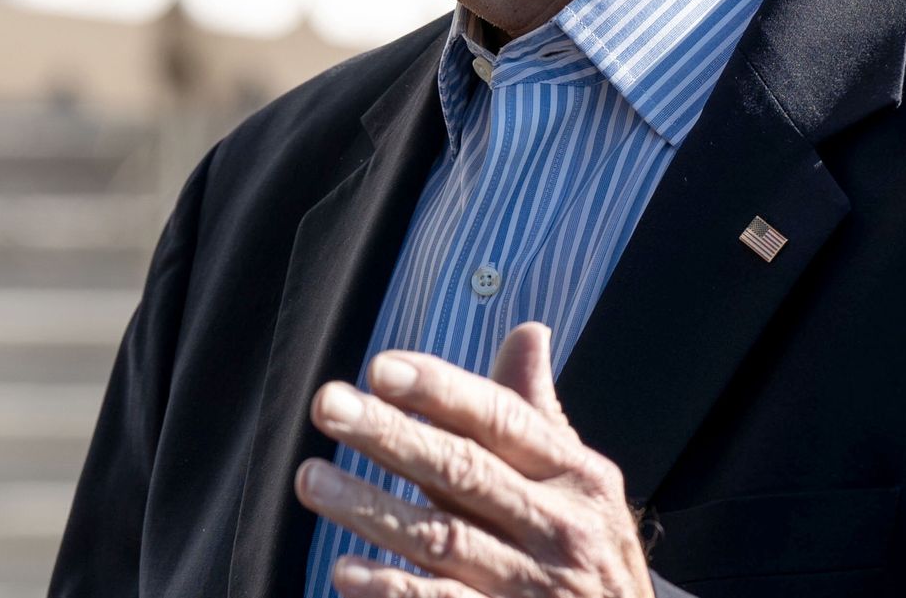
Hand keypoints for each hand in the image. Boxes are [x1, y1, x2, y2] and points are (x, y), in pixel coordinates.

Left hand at [295, 323, 652, 597]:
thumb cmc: (592, 552)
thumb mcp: (582, 483)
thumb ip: (538, 413)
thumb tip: (528, 332)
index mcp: (576, 475)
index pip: (502, 420)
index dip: (441, 391)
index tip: (380, 367)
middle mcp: (558, 527)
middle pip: (464, 472)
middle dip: (391, 435)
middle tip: (329, 404)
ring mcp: (533, 587)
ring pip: (442, 539)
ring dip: (371, 509)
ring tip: (313, 479)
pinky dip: (393, 590)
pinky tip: (345, 572)